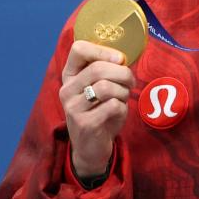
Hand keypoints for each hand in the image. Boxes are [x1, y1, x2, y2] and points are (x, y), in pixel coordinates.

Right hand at [59, 40, 135, 177]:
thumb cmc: (100, 113)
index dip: (102, 50)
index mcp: (70, 76)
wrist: (91, 148)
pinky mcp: (84, 123)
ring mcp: (73, 107)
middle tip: (131, 83)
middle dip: (123, 74)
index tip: (119, 59)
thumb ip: (107, 72)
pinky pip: (112, 106)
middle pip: (98, 68)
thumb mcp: (100, 89)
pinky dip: (122, 108)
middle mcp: (67, 90)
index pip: (78, 49)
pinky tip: (118, 114)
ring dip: (123, 92)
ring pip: (106, 87)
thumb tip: (123, 58)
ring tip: (123, 99)